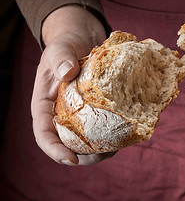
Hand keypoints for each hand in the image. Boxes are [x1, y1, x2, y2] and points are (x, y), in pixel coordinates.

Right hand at [31, 5, 113, 164]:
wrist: (82, 40)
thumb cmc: (66, 45)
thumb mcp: (60, 48)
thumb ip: (61, 59)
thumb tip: (68, 72)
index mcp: (45, 105)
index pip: (44, 133)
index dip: (54, 150)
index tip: (71, 160)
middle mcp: (60, 114)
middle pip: (67, 144)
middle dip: (83, 157)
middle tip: (101, 157)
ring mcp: (79, 114)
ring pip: (86, 140)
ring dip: (100, 150)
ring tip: (116, 149)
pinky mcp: (95, 110)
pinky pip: (101, 127)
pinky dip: (112, 134)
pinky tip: (125, 134)